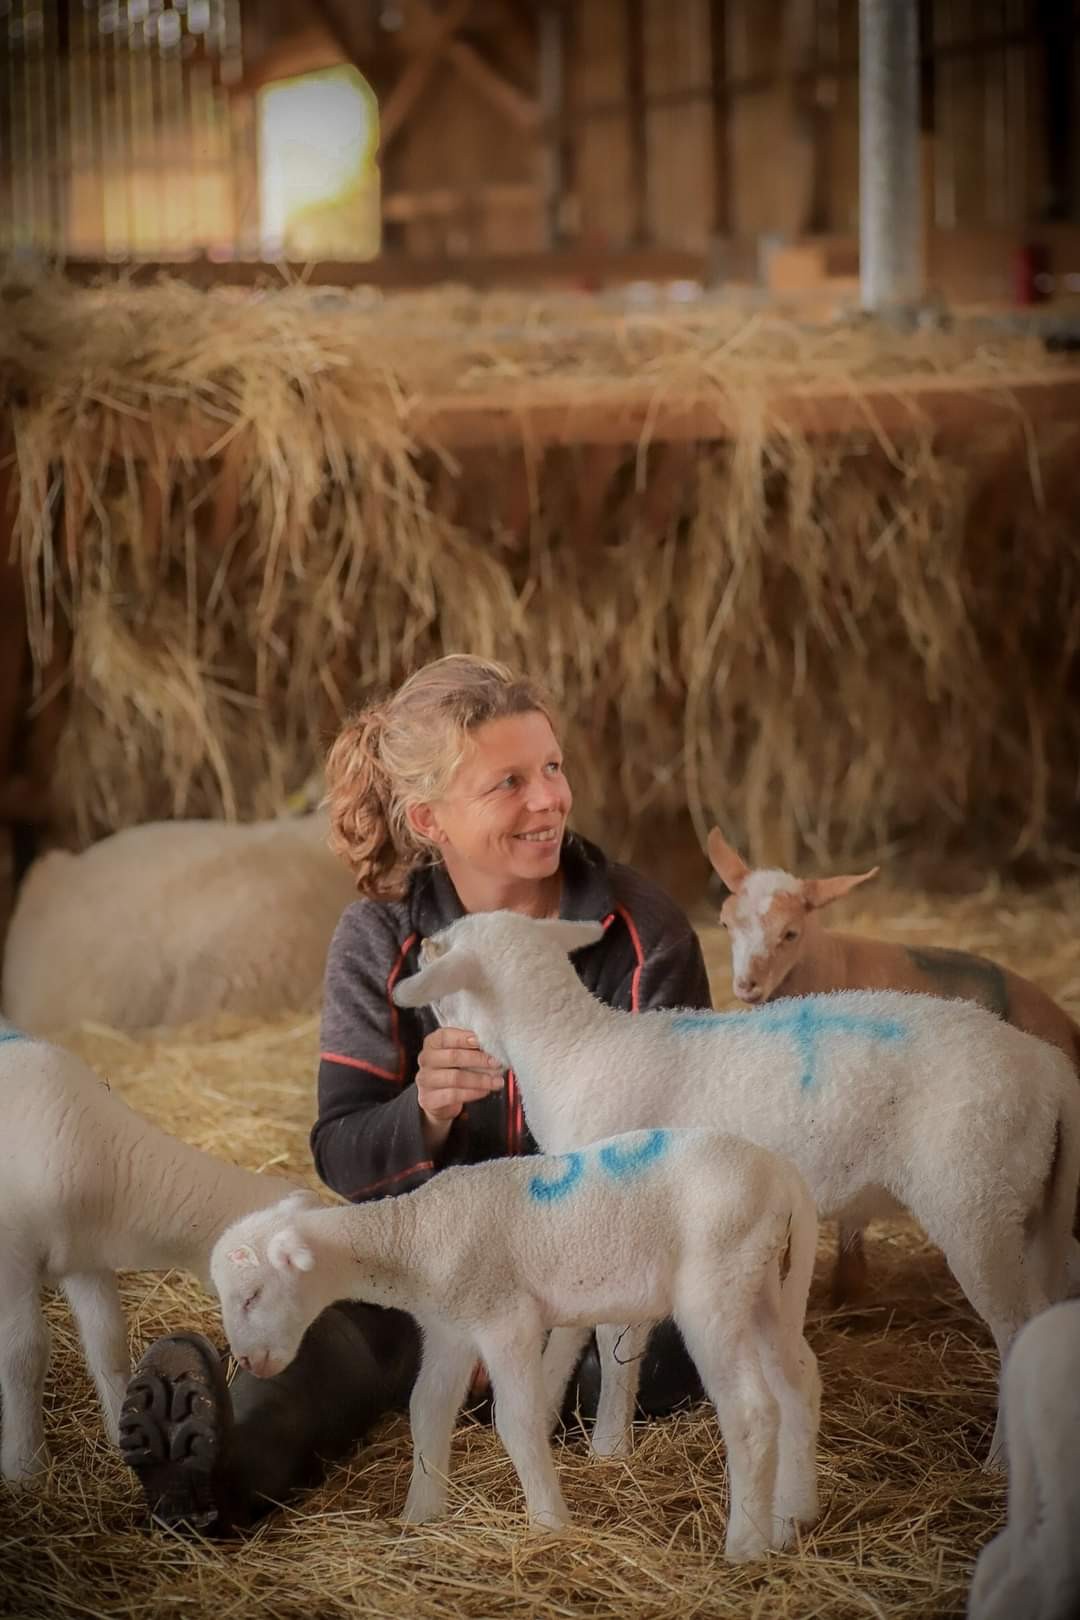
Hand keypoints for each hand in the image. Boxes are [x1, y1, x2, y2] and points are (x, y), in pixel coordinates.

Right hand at [416, 1026, 502, 1145]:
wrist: (437, 1098)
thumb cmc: (452, 1069)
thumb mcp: (458, 1053)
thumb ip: (470, 1047)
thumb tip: (492, 1045)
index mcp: (432, 1043)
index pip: (445, 1036)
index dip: (463, 1038)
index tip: (482, 1041)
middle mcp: (426, 1059)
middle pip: (453, 1057)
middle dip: (478, 1059)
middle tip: (496, 1063)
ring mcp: (425, 1080)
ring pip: (455, 1078)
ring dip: (480, 1079)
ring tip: (497, 1081)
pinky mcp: (429, 1099)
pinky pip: (454, 1095)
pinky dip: (473, 1093)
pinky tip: (485, 1091)